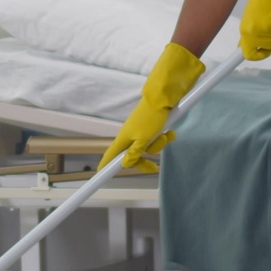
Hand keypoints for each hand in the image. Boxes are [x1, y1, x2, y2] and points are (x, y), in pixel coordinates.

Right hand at [98, 43, 204, 172]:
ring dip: (159, 144)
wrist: (162, 97)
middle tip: (154, 168)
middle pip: (133, 155)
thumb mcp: (143, 139)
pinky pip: (156, 137)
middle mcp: (130, 135)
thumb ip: (134, 153)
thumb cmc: (150, 118)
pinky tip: (171, 132)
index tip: (100, 173)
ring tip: (165, 135)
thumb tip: (125, 164)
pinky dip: (164, 136)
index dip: (105, 164)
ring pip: (148, 146)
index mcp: (124, 138)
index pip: (111, 155)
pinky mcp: (152, 125)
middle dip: (145, 160)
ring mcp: (141, 130)